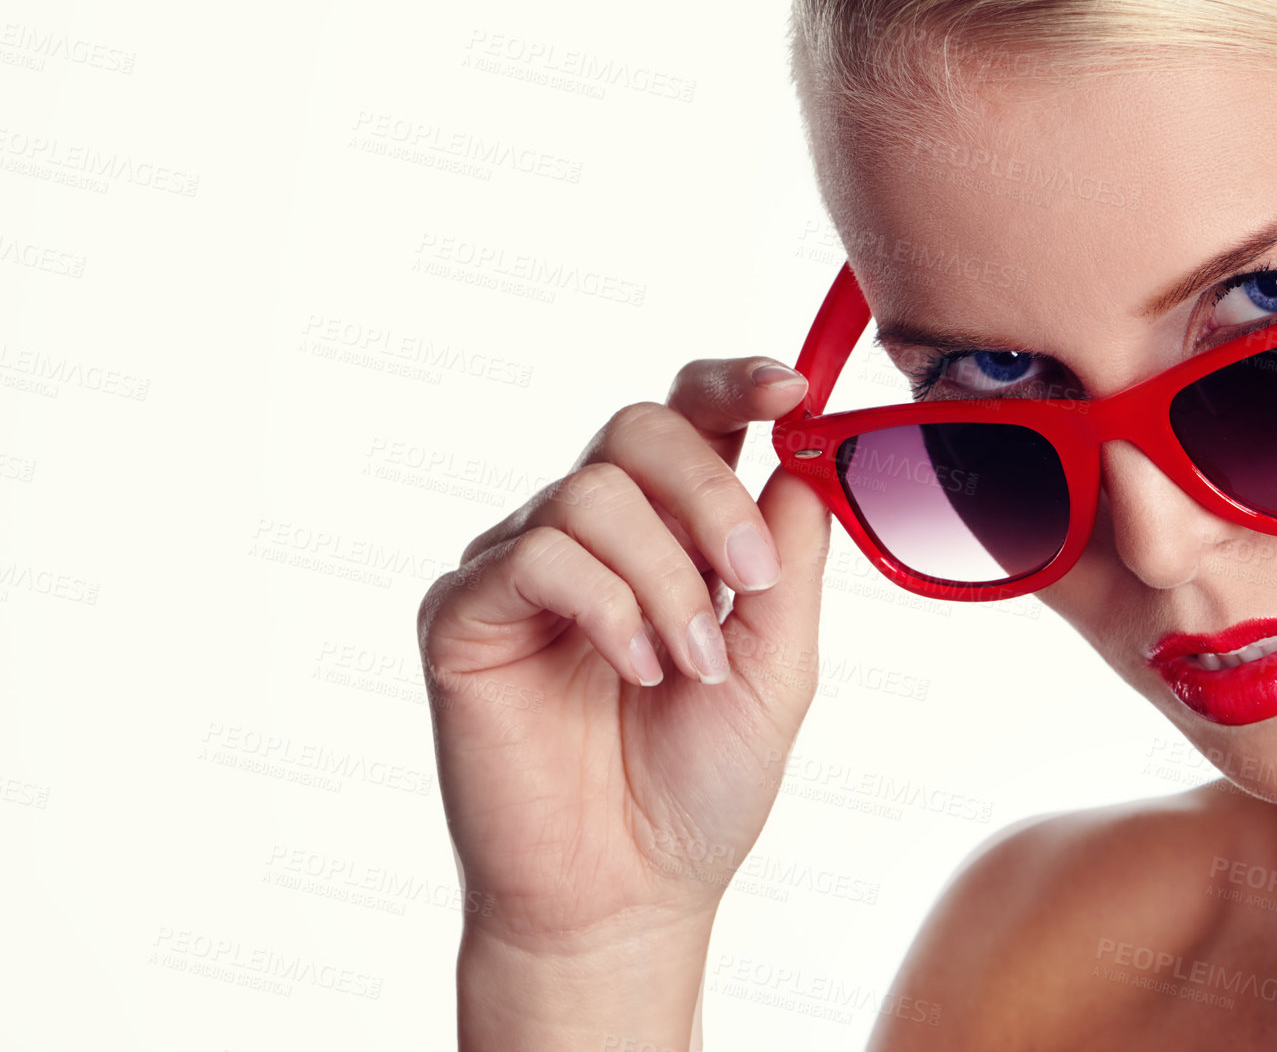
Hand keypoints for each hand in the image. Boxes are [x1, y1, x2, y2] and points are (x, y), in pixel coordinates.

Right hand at [417, 357, 829, 955]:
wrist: (627, 894)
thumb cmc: (699, 785)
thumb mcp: (779, 661)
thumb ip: (791, 555)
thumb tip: (810, 450)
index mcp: (671, 533)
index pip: (692, 416)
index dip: (737, 382)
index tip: (790, 387)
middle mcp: (594, 535)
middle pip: (640, 427)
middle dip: (709, 494)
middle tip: (750, 579)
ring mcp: (524, 569)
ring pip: (592, 493)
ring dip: (664, 579)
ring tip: (687, 667)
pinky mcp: (466, 613)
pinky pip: (536, 556)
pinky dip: (606, 607)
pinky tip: (635, 670)